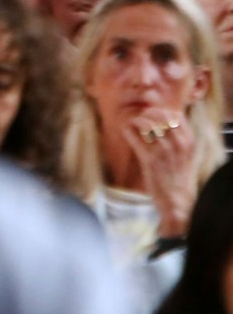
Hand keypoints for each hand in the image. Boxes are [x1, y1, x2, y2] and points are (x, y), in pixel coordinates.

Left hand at [123, 110, 200, 236]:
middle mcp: (178, 144)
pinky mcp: (149, 160)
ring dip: (135, 122)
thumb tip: (159, 121)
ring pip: (146, 124)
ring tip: (132, 126)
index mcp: (189, 142)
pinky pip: (134, 136)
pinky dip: (127, 130)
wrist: (178, 202)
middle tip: (139, 120)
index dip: (161, 111)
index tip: (152, 115)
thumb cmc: (178, 178)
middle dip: (147, 114)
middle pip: (160, 116)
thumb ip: (177, 139)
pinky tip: (125, 131)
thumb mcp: (185, 155)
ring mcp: (164, 152)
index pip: (176, 115)